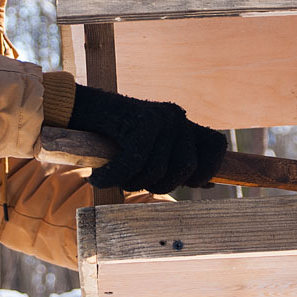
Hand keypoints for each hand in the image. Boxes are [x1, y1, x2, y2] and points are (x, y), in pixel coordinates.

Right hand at [68, 85, 226, 193]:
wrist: (78, 111)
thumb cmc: (114, 138)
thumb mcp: (152, 150)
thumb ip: (178, 162)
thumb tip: (209, 186)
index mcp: (184, 124)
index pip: (217, 146)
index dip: (207, 171)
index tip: (186, 184)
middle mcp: (177, 117)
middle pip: (186, 169)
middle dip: (160, 185)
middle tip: (136, 181)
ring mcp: (160, 117)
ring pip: (157, 170)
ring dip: (131, 182)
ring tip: (114, 176)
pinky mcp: (140, 121)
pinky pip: (132, 164)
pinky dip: (112, 177)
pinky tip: (97, 178)